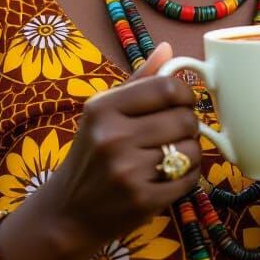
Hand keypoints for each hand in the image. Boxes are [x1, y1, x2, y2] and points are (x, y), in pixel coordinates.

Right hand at [34, 43, 202, 252]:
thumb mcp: (103, 112)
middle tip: (175, 132)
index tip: (182, 102)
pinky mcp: (142, 201)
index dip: (185, 93)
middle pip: (184, 119)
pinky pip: (189, 179)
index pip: (167, 88)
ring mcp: (127, 171)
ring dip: (189, 152)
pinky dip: (186, 177)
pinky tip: (168, 176)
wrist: (67, 211)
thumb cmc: (90, 154)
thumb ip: (138, 81)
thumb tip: (167, 48)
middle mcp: (113, 137)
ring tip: (170, 155)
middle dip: (188, 125)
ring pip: (191, 150)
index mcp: (103, 108)